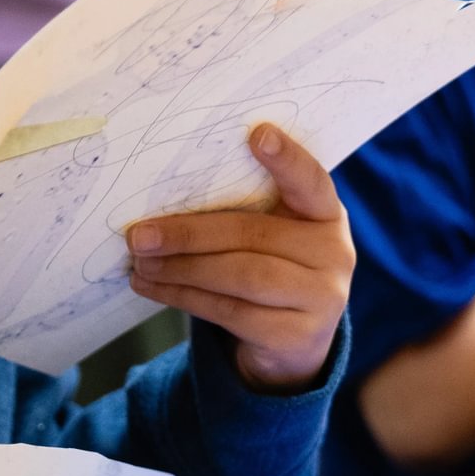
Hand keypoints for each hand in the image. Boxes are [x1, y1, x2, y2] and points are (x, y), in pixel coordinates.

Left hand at [125, 124, 354, 392]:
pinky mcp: (297, 336)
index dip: (287, 159)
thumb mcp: (270, 235)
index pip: (311, 181)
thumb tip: (161, 199)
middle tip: (140, 234)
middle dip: (189, 233)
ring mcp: (322, 298)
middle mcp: (334, 253)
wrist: (293, 342)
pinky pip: (230, 311)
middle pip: (254, 234)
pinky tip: (152, 287)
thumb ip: (242, 211)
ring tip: (141, 262)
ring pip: (240, 276)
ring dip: (181, 268)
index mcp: (326, 214)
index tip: (257, 133)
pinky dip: (183, 296)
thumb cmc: (270, 267)